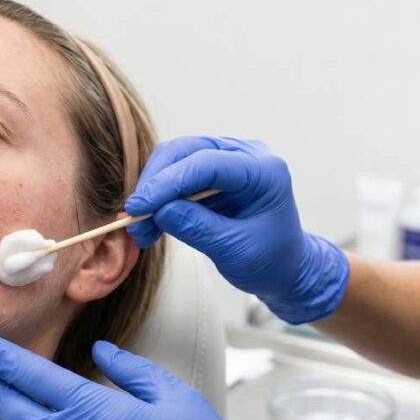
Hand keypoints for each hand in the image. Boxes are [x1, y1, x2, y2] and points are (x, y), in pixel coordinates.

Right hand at [125, 136, 348, 323]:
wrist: (286, 268)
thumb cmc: (271, 261)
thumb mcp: (235, 250)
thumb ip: (198, 228)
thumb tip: (159, 210)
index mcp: (263, 171)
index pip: (207, 163)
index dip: (168, 182)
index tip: (139, 206)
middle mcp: (246, 155)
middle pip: (187, 151)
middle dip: (156, 182)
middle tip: (133, 216)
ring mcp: (229, 159)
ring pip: (177, 158)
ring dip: (154, 190)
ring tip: (140, 228)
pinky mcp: (214, 172)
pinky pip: (178, 173)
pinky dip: (161, 197)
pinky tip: (150, 223)